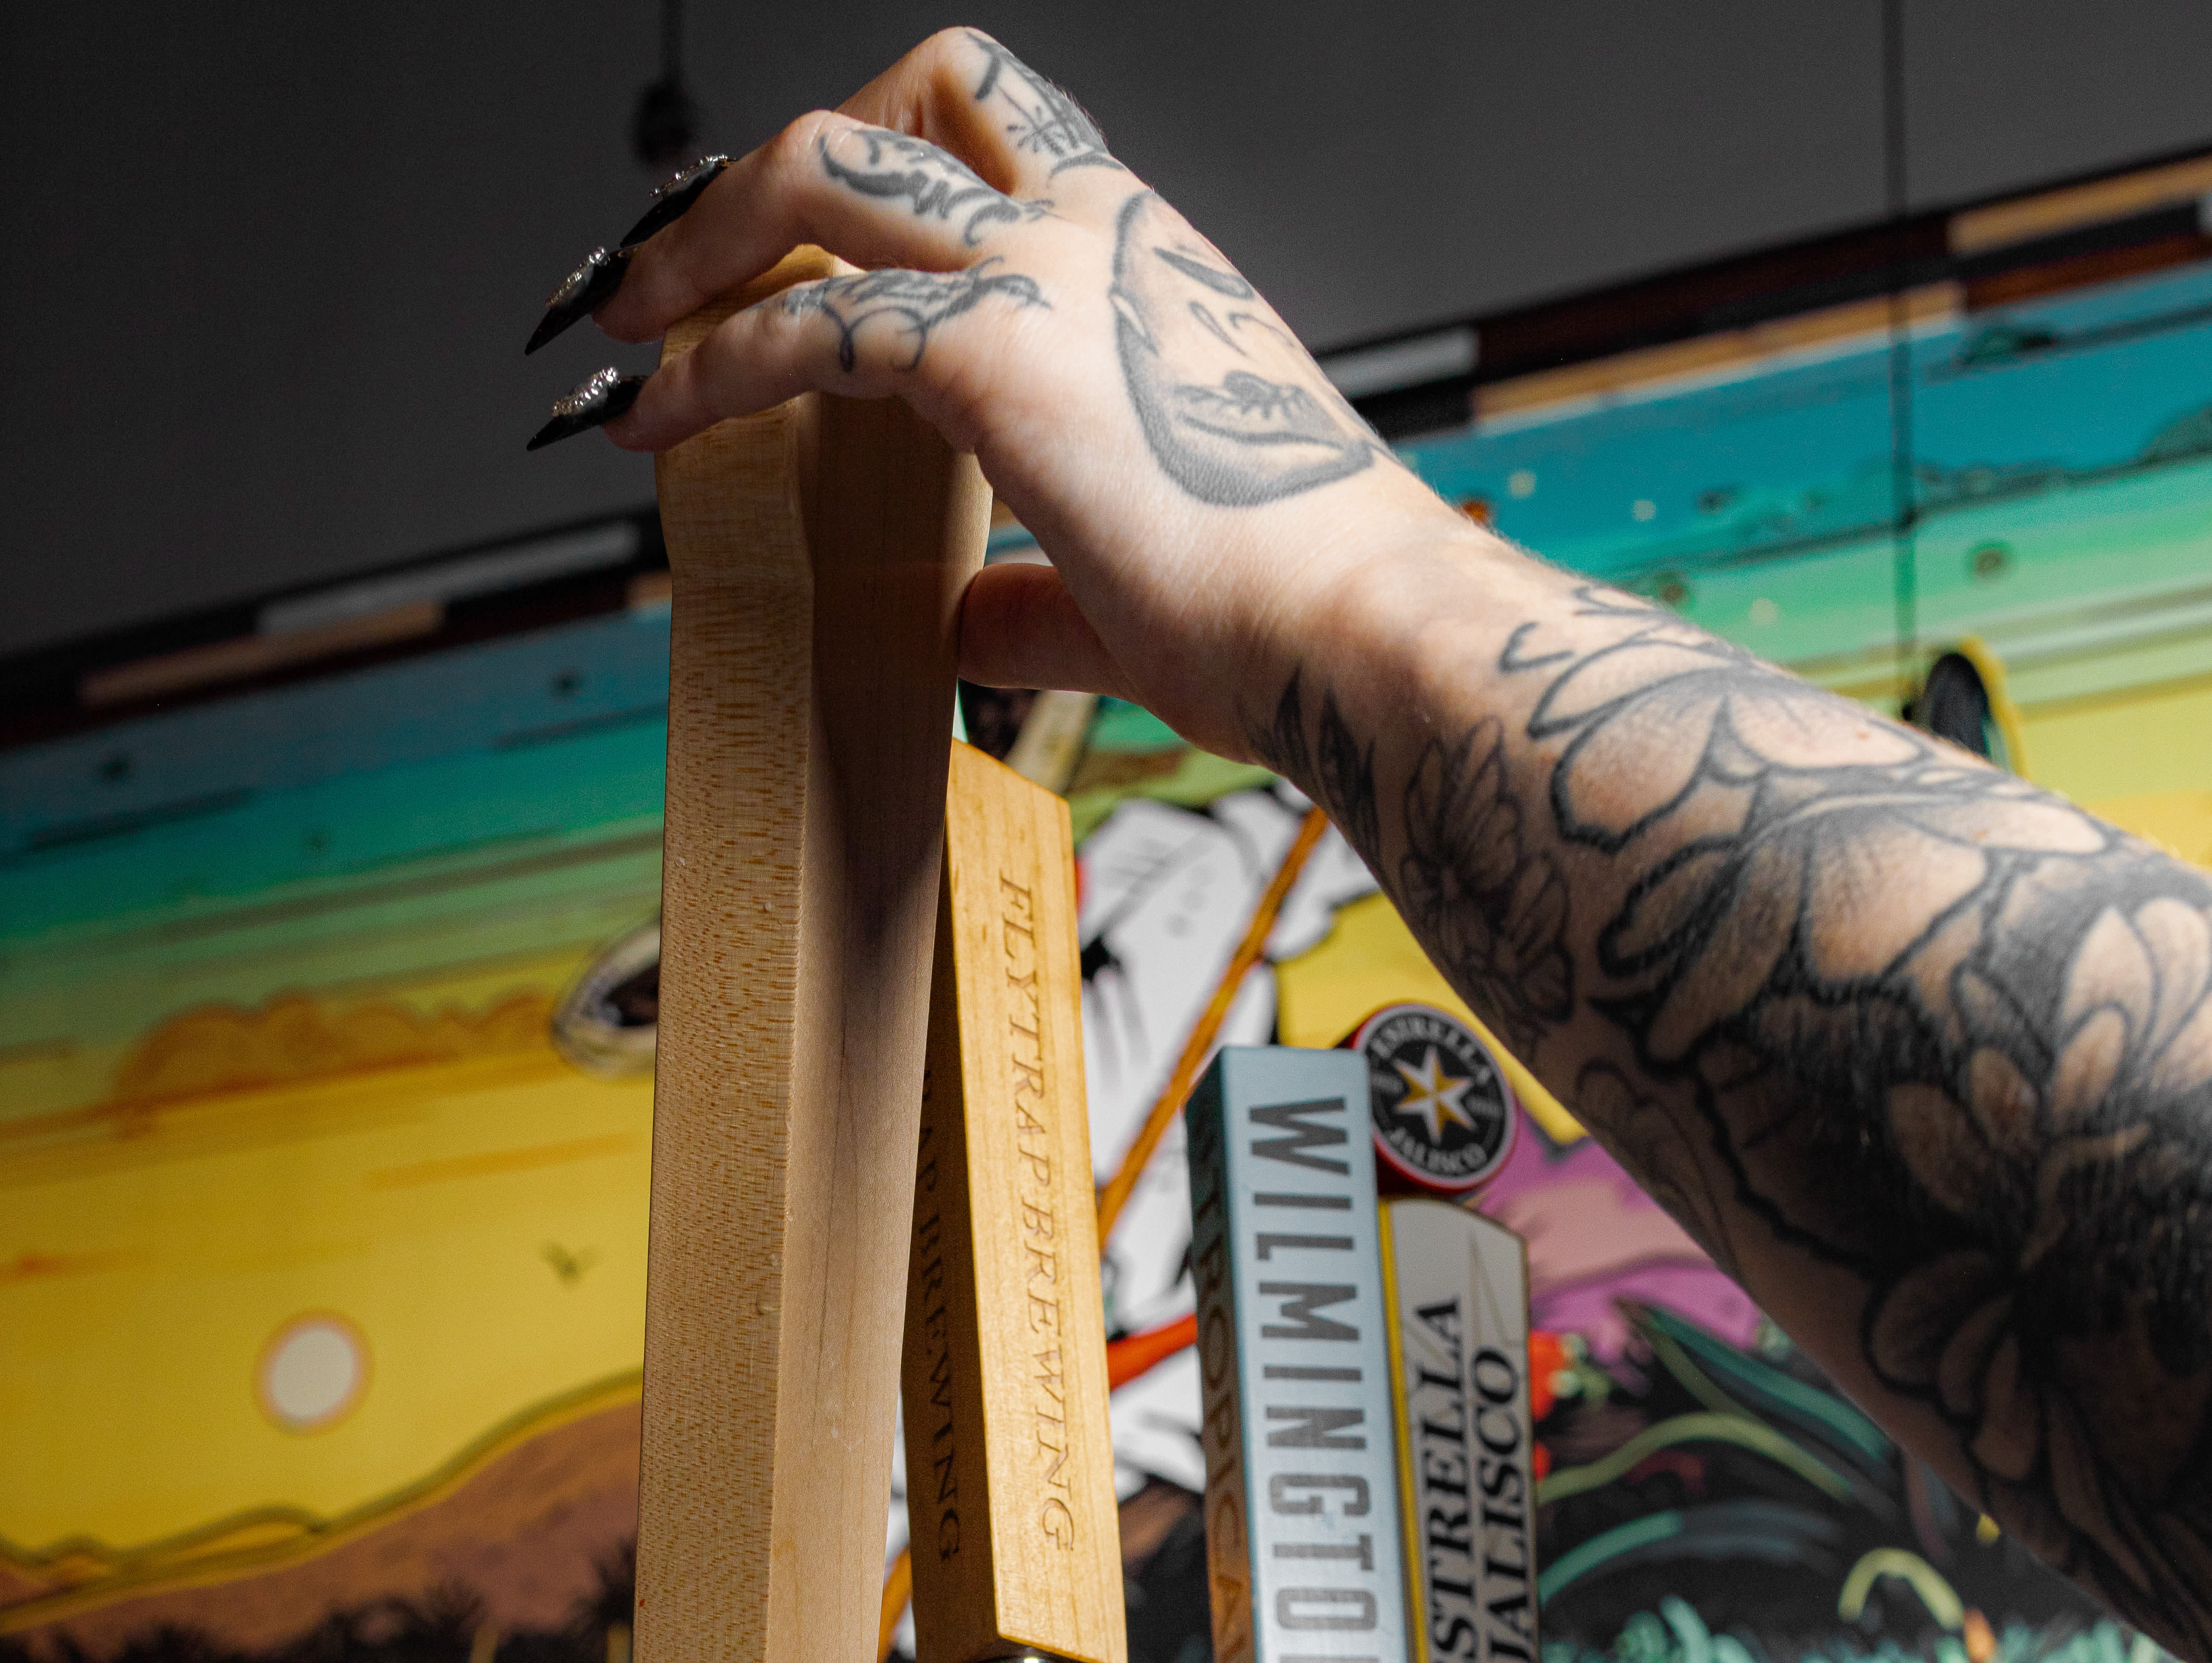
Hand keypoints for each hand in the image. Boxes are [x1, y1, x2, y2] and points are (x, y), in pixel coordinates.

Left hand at [534, 27, 1456, 758]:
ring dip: (700, 239)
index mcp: (1141, 256)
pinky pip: (802, 325)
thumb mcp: (1141, 581)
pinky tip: (652, 425)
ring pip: (822, 167)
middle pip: (895, 103)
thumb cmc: (1287, 610)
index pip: (989, 134)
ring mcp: (1039, 279)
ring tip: (625, 324)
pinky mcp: (989, 358)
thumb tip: (967, 629)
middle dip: (763, 172)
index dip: (873, 165)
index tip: (795, 244)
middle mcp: (1089, 231)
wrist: (1353, 626)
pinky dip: (706, 366)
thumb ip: (1039, 592)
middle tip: (678, 262)